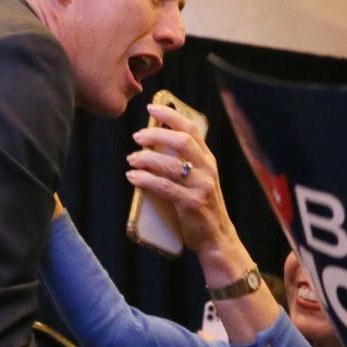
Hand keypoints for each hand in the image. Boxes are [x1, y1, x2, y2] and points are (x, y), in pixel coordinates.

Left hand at [126, 103, 234, 256]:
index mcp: (208, 159)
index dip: (171, 116)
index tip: (151, 108)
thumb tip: (151, 145)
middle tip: (137, 137)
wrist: (215, 238)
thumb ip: (183, 163)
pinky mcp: (192, 203)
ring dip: (146, 158)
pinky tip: (133, 177)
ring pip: (170, 164)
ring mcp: (201, 186)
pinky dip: (145, 180)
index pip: (191, 129)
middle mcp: (207, 169)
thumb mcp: (198, 180)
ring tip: (131, 160)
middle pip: (182, 142)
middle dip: (155, 135)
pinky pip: (165, 187)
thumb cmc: (201, 207)